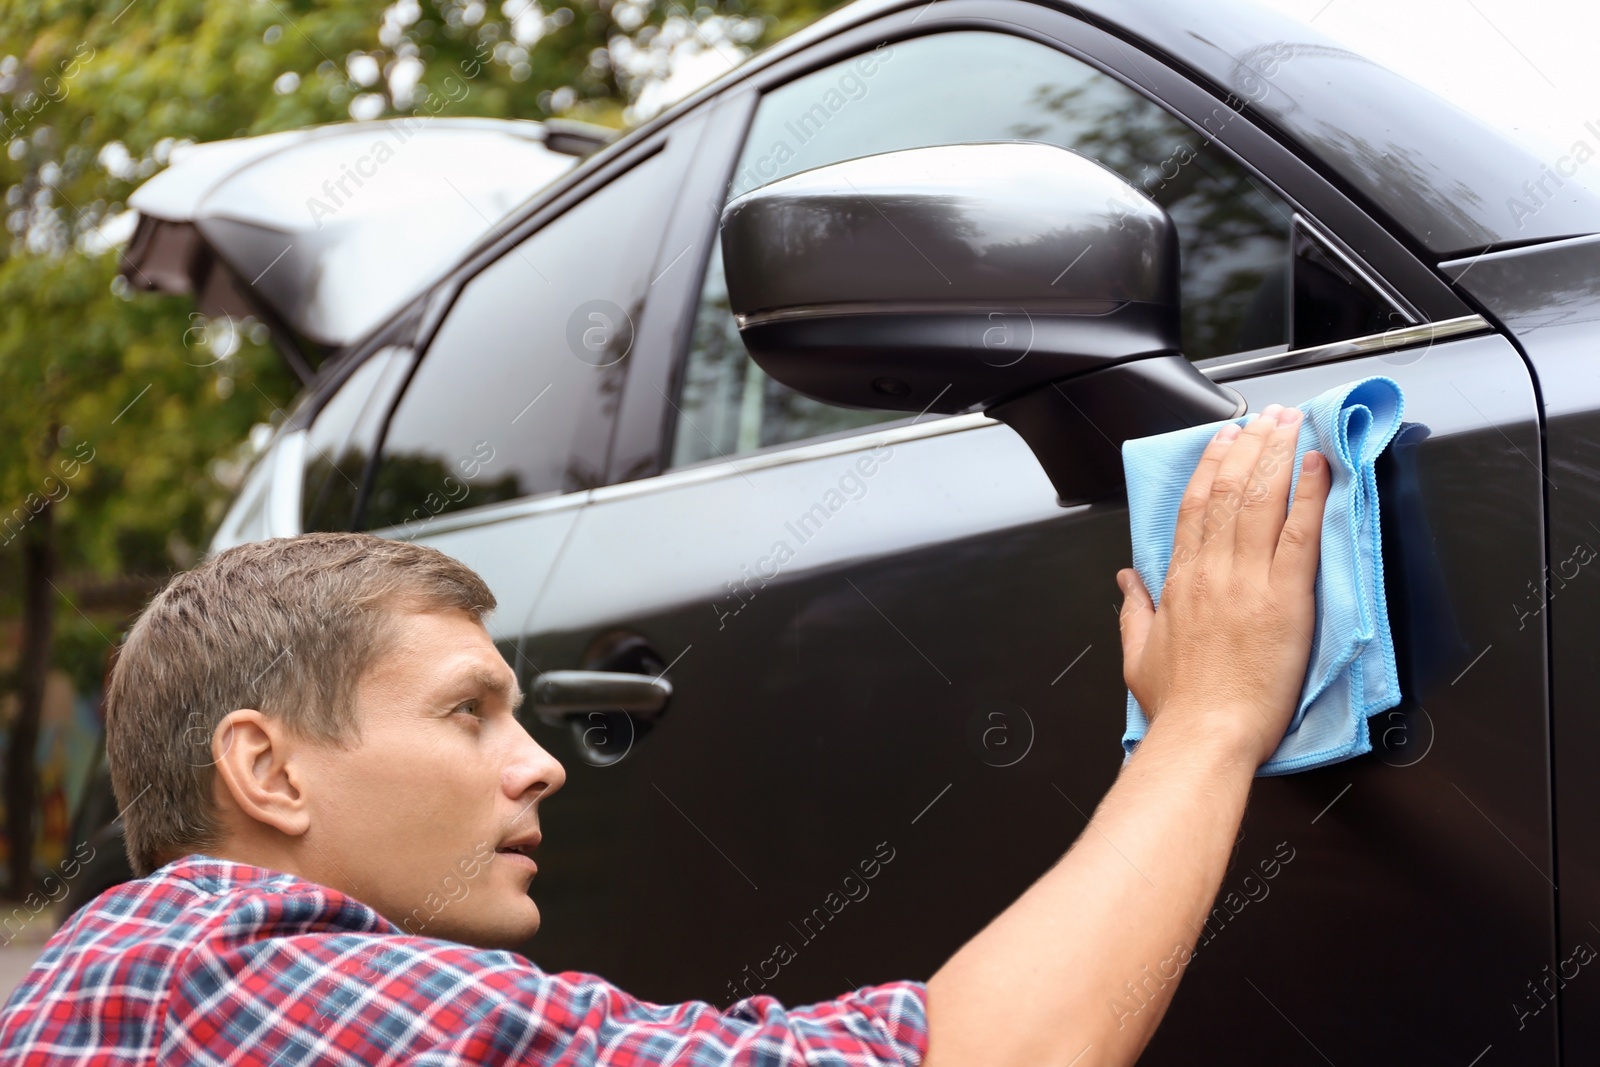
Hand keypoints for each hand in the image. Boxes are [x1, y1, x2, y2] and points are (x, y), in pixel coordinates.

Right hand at [1116, 403, 1330, 768]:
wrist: (1205, 736)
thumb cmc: (1178, 708)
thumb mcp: (1138, 655)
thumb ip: (1133, 611)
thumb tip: (1127, 581)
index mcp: (1178, 584)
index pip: (1194, 508)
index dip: (1210, 467)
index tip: (1221, 441)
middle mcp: (1212, 572)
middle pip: (1230, 492)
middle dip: (1248, 447)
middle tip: (1263, 418)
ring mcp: (1247, 581)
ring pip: (1261, 500)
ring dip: (1277, 455)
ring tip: (1290, 424)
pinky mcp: (1285, 598)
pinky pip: (1299, 533)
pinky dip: (1308, 494)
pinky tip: (1317, 464)